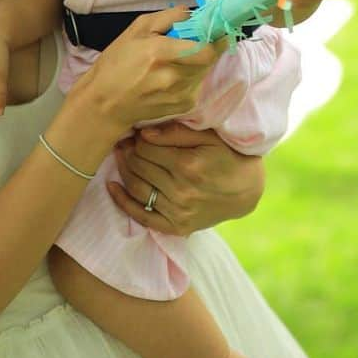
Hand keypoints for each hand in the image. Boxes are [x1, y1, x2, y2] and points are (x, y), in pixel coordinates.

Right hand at [73, 9, 225, 133]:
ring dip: (197, 61)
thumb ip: (168, 17)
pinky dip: (191, 76)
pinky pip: (197, 83)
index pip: (206, 48)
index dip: (217, 37)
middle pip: (209, 57)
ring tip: (176, 59)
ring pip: (204, 70)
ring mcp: (180, 94)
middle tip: (193, 40)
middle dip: (206, 46)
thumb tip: (193, 13)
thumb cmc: (116, 63)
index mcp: (161, 53)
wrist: (104, 104)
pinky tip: (172, 75)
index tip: (219, 27)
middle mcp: (174, 76)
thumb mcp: (136, 29)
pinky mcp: (184, 106)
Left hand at [109, 123, 265, 236]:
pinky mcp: (176, 227)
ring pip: (136, 187)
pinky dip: (122, 202)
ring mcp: (178, 211)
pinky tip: (111, 186)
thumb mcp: (209, 136)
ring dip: (123, 169)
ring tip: (119, 155)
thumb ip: (177, 132)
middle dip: (128, 150)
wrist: (246, 191)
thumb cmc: (227, 156)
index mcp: (188, 165)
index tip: (133, 130)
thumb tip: (144, 132)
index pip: (147, 148)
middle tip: (123, 140)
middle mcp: (181, 191)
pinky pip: (141, 216)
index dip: (136, 137)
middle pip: (139, 166)